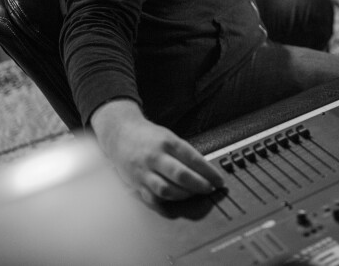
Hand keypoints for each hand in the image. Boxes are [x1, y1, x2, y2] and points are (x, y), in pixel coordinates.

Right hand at [90, 99, 223, 204]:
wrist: (119, 135)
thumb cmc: (148, 137)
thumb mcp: (169, 137)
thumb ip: (184, 153)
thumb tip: (205, 171)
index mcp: (167, 142)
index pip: (193, 159)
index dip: (209, 172)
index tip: (219, 180)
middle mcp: (155, 157)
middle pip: (181, 175)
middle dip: (200, 185)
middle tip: (209, 189)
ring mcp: (145, 172)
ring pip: (167, 190)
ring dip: (185, 195)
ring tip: (194, 194)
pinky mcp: (136, 184)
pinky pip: (153, 199)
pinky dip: (167, 203)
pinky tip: (177, 200)